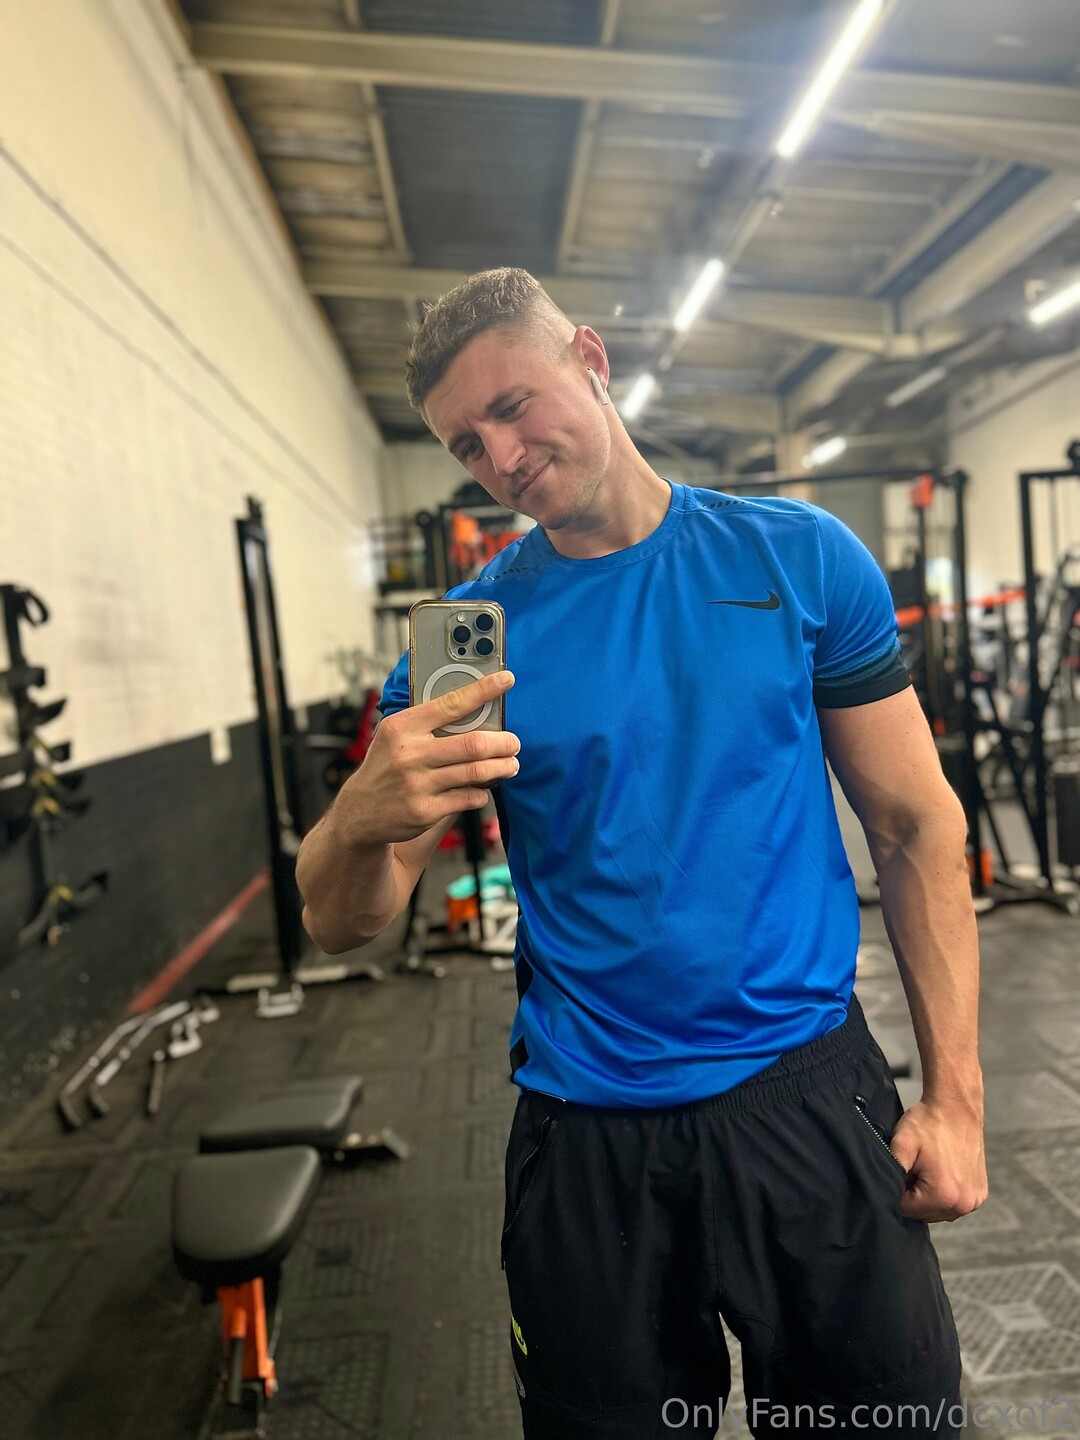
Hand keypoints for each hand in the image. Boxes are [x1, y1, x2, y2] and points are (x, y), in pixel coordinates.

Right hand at [332, 670, 519, 846]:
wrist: (360, 812)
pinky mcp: (425, 811)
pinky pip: (469, 798)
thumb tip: (473, 706)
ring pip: (476, 772)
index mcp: (403, 727)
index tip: (506, 680)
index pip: (451, 703)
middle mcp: (410, 754)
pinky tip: (485, 787)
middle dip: (503, 742)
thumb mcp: (395, 735)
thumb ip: (428, 722)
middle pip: (473, 744)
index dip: (483, 690)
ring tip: (511, 764)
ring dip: (502, 767)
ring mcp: (418, 785)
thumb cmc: (386, 766)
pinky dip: (483, 792)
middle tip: (514, 743)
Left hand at [889, 1097, 987, 1221]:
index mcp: (943, 1196)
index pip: (906, 1209)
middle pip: (923, 1213)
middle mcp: (963, 1204)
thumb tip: (884, 1195)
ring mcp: (974, 1201)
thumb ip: (890, 1172)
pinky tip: (941, 1171)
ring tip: (928, 1167)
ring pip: (937, 1211)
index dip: (897, 1189)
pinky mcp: (979, 1194)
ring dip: (928, 1195)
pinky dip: (944, 1193)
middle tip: (916, 1166)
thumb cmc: (929, 1123)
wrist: (956, 1107)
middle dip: (913, 1193)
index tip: (904, 1168)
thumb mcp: (901, 1144)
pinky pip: (953, 1204)